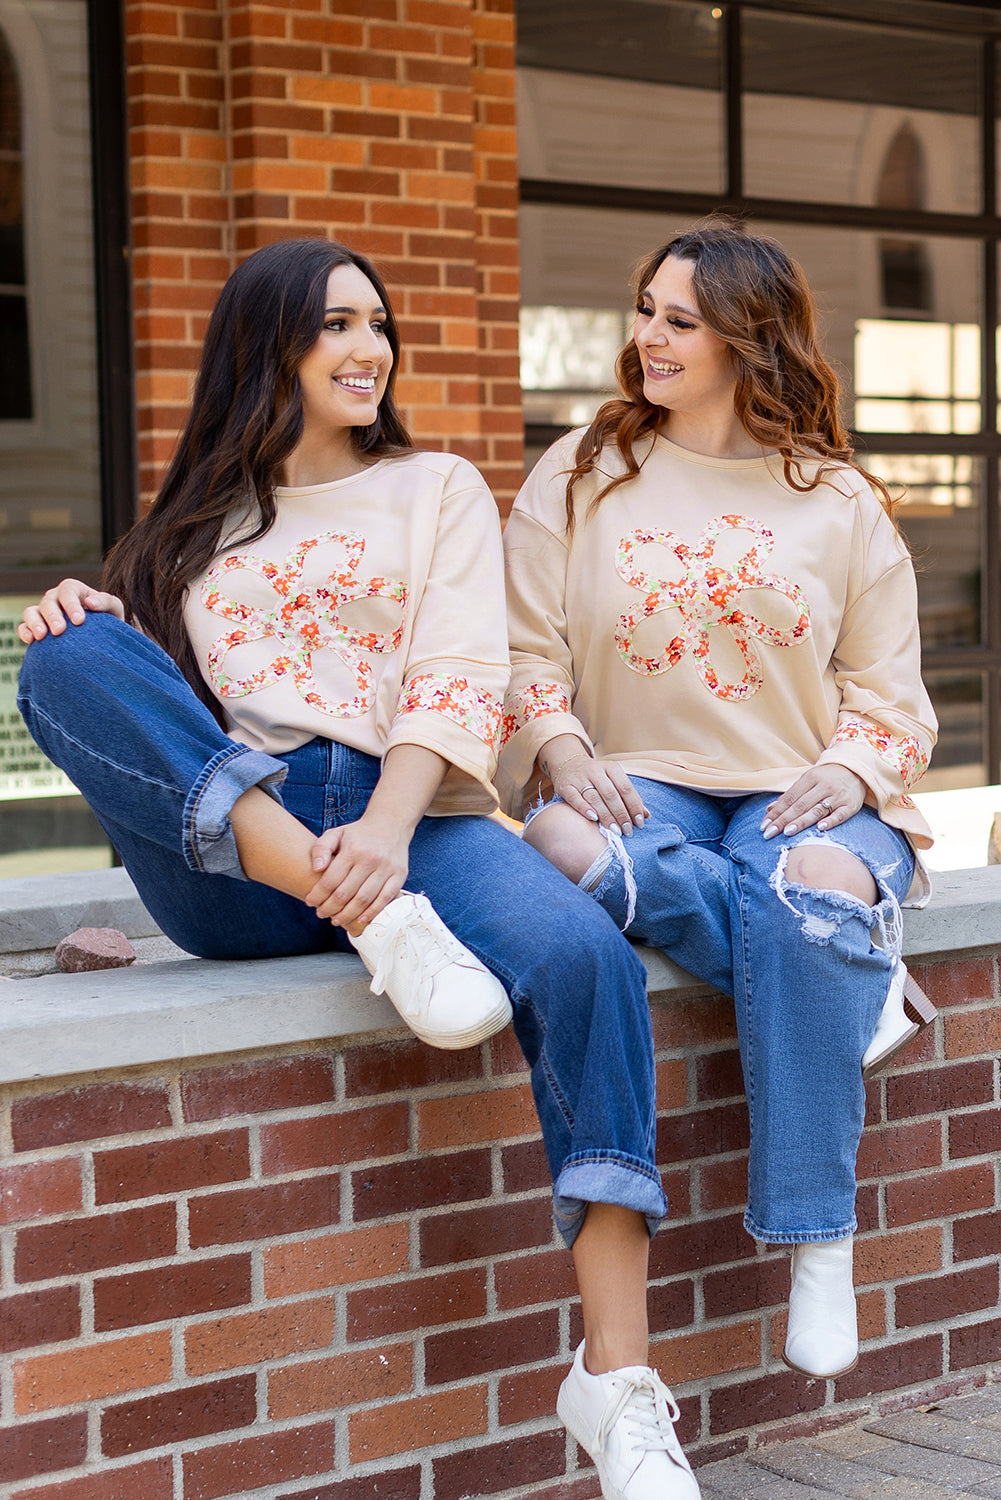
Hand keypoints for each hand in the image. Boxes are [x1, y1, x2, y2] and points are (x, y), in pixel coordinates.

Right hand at [18, 580, 124, 643]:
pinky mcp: (35, 627)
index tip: (80, 621)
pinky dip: (24, 631)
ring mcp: (43, 612)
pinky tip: (31, 640)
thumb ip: (106, 602)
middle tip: (60, 631)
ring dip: (35, 622)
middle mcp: (56, 598)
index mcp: (74, 590)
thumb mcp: (114, 609)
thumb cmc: (108, 620)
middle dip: (53, 616)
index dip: (71, 604)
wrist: (101, 638)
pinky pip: (24, 627)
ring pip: (31, 612)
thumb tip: (90, 602)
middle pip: (48, 601)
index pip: (68, 591)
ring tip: (42, 636)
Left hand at [304, 812, 409, 931]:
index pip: (330, 880)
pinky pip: (384, 899)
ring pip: (364, 899)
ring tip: (336, 919)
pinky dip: (372, 912)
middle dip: (329, 908)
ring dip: (348, 914)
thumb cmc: (358, 833)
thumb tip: (316, 868)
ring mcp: (386, 868)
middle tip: (321, 914)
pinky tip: (360, 919)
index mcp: (352, 849)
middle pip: (345, 893)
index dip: (318, 895)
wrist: (391, 824)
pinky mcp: (399, 875)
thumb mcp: (336, 833)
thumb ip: (321, 848)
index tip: (310, 902)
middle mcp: (370, 859)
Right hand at [549, 752, 648, 836]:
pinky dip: (584, 808)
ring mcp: (579, 778)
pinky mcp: (566, 786)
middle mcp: (595, 771)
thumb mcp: (614, 781)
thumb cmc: (597, 778)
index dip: (634, 806)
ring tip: (614, 830)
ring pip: (594, 797)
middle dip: (621, 814)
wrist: (569, 765)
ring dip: (606, 815)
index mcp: (611, 768)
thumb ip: (629, 797)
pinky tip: (593, 818)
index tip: (639, 823)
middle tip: (627, 831)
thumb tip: (646, 815)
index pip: (626, 788)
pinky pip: (575, 798)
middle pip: (611, 794)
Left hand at [761, 765, 867, 839]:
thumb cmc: (827, 778)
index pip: (790, 798)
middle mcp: (823, 786)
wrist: (857, 769)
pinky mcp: (851, 805)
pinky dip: (831, 821)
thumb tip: (769, 809)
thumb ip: (790, 795)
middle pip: (800, 805)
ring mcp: (838, 796)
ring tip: (787, 831)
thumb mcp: (808, 781)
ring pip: (817, 810)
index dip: (776, 812)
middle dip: (783, 820)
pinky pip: (840, 815)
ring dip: (801, 821)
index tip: (764, 825)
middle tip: (769, 833)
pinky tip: (820, 828)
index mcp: (810, 778)